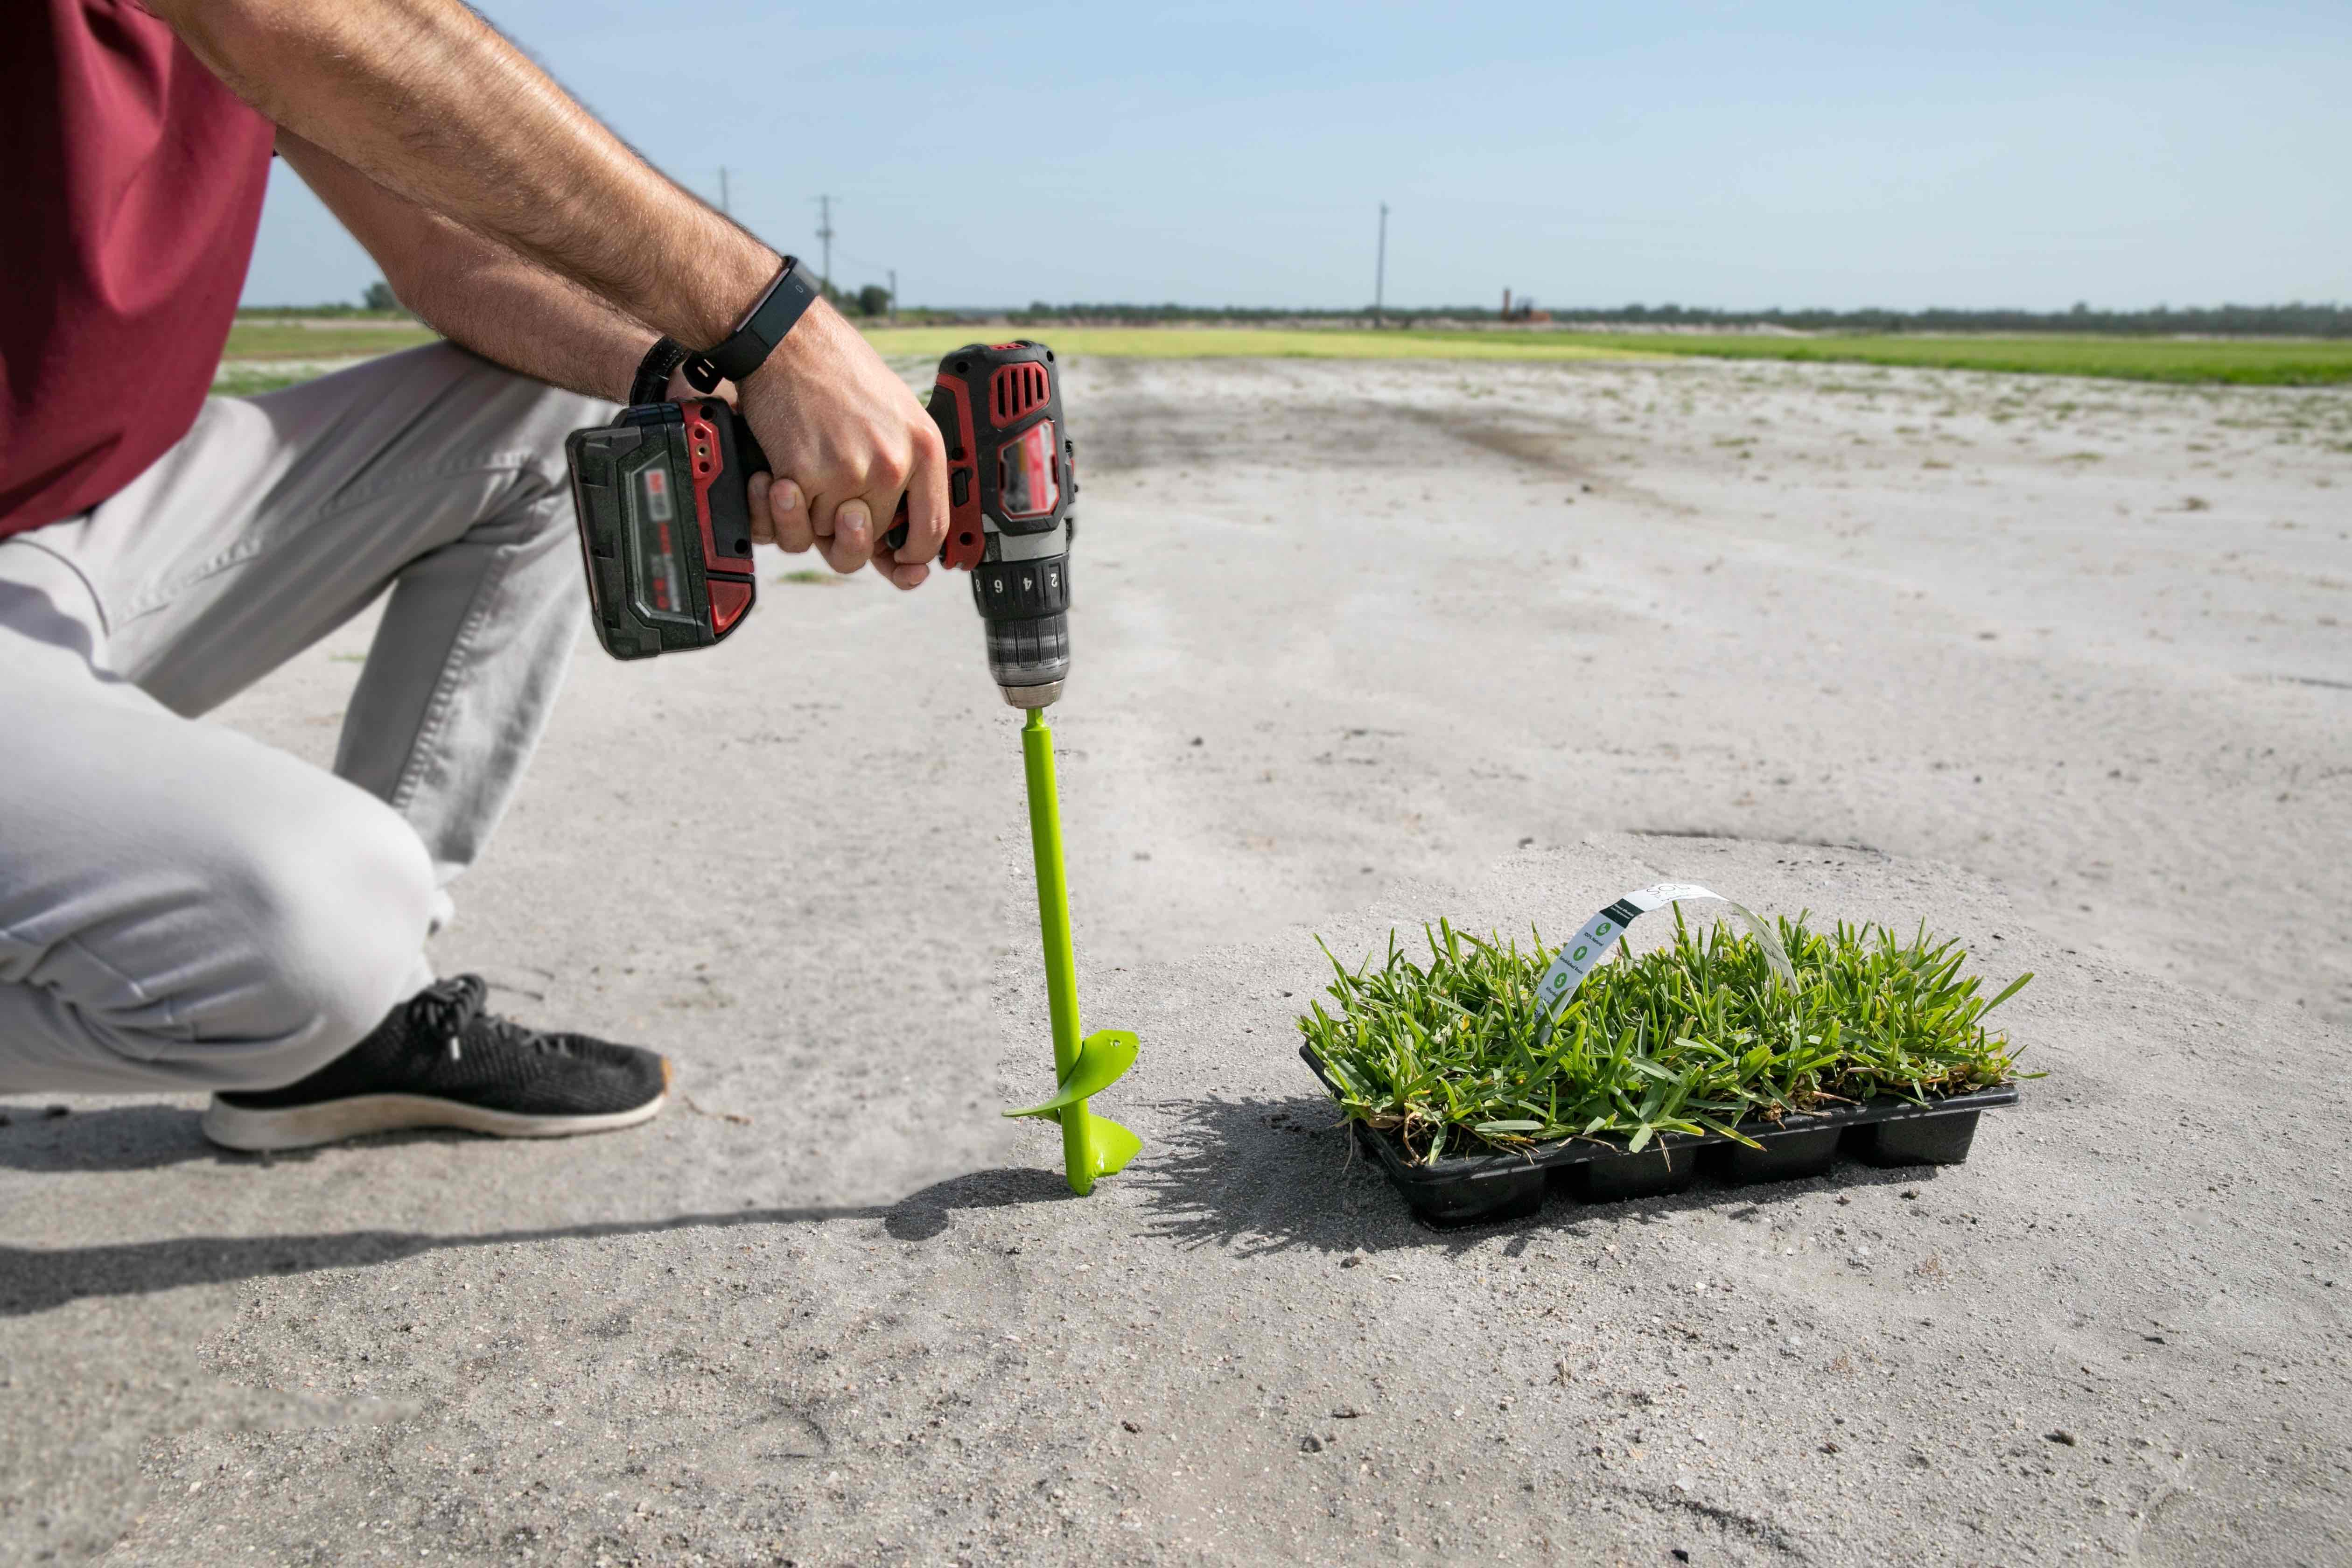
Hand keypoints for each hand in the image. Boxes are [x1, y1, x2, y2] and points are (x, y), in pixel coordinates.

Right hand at [738, 300, 944, 589]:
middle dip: (842, 531)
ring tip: (801, 470)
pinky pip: (793, 523)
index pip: (932, 530)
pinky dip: (779, 505)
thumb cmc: (838, 371)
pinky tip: (777, 472)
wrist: (788, 340)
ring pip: (826, 534)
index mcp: (924, 448)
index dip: (912, 557)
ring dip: (808, 514)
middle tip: (827, 500)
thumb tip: (903, 529)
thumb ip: (906, 468)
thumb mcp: (897, 413)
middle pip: (870, 541)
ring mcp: (850, 472)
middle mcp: (893, 464)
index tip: (899, 563)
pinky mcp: (805, 475)